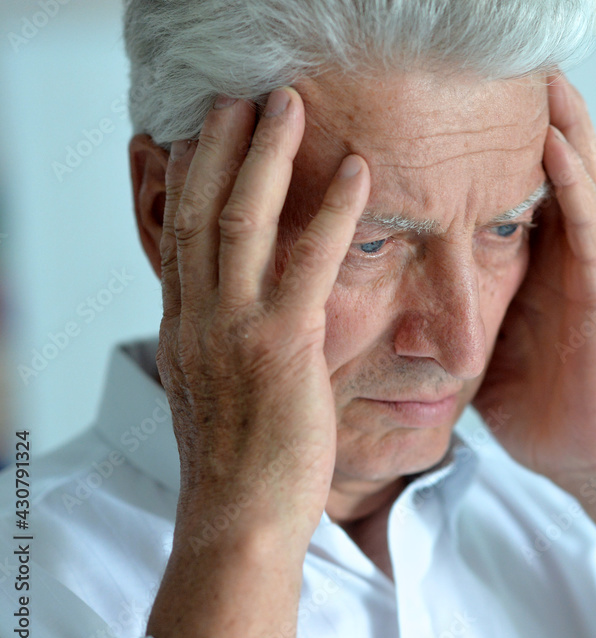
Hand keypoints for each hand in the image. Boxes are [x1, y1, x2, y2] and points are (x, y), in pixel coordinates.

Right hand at [157, 87, 369, 550]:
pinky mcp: (281, 346)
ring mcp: (234, 328)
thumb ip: (221, 346)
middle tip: (241, 96)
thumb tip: (237, 321)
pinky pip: (309, 262)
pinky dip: (333, 210)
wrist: (240, 519)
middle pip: (199, 208)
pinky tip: (355, 172)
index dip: (187, 176)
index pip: (177, 233)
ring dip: (266, 154)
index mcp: (183, 327)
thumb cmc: (240, 465)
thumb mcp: (214, 393)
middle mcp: (197, 317)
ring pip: (241, 218)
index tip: (200, 134)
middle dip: (218, 144)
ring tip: (288, 105)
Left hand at [472, 71, 595, 484]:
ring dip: (565, 128)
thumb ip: (463, 309)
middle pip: (561, 170)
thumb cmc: (539, 405)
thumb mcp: (488, 345)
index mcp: (544, 268)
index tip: (475, 97)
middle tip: (519, 62)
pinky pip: (587, 232)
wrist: (590, 457)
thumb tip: (405, 295)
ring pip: (581, 184)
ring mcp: (591, 274)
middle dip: (545, 116)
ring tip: (544, 77)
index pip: (527, 188)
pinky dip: (571, 186)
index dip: (508, 142)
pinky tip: (553, 147)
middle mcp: (572, 260)